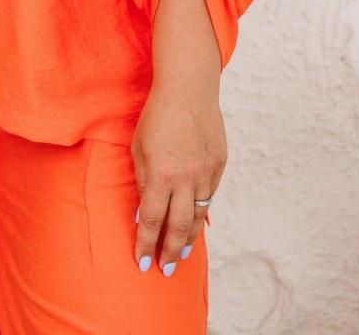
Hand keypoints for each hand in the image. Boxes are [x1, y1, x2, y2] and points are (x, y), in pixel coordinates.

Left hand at [131, 79, 225, 275]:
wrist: (188, 89)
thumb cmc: (156, 116)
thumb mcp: (139, 149)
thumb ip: (142, 183)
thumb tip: (143, 215)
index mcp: (161, 174)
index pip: (152, 220)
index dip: (146, 244)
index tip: (142, 263)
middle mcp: (186, 178)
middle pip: (178, 227)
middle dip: (170, 252)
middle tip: (164, 270)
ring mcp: (206, 173)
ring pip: (197, 216)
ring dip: (187, 238)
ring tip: (179, 255)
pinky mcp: (219, 165)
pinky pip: (209, 197)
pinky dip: (201, 213)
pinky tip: (195, 224)